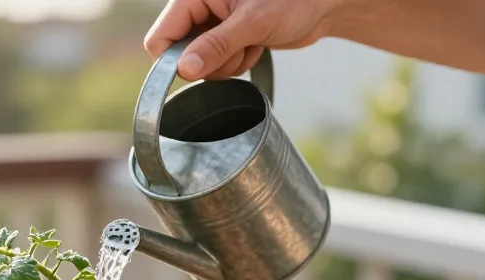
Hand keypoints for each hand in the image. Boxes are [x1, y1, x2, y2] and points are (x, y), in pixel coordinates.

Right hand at [144, 0, 348, 80]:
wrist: (324, 4)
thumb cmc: (294, 1)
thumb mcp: (253, 23)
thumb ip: (216, 45)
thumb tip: (185, 69)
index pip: (160, 37)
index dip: (174, 59)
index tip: (200, 67)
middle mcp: (200, 8)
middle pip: (180, 53)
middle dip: (210, 62)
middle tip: (238, 49)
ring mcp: (213, 24)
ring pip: (200, 63)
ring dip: (227, 63)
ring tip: (251, 44)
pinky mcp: (227, 37)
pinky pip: (218, 64)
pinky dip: (237, 62)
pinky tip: (255, 46)